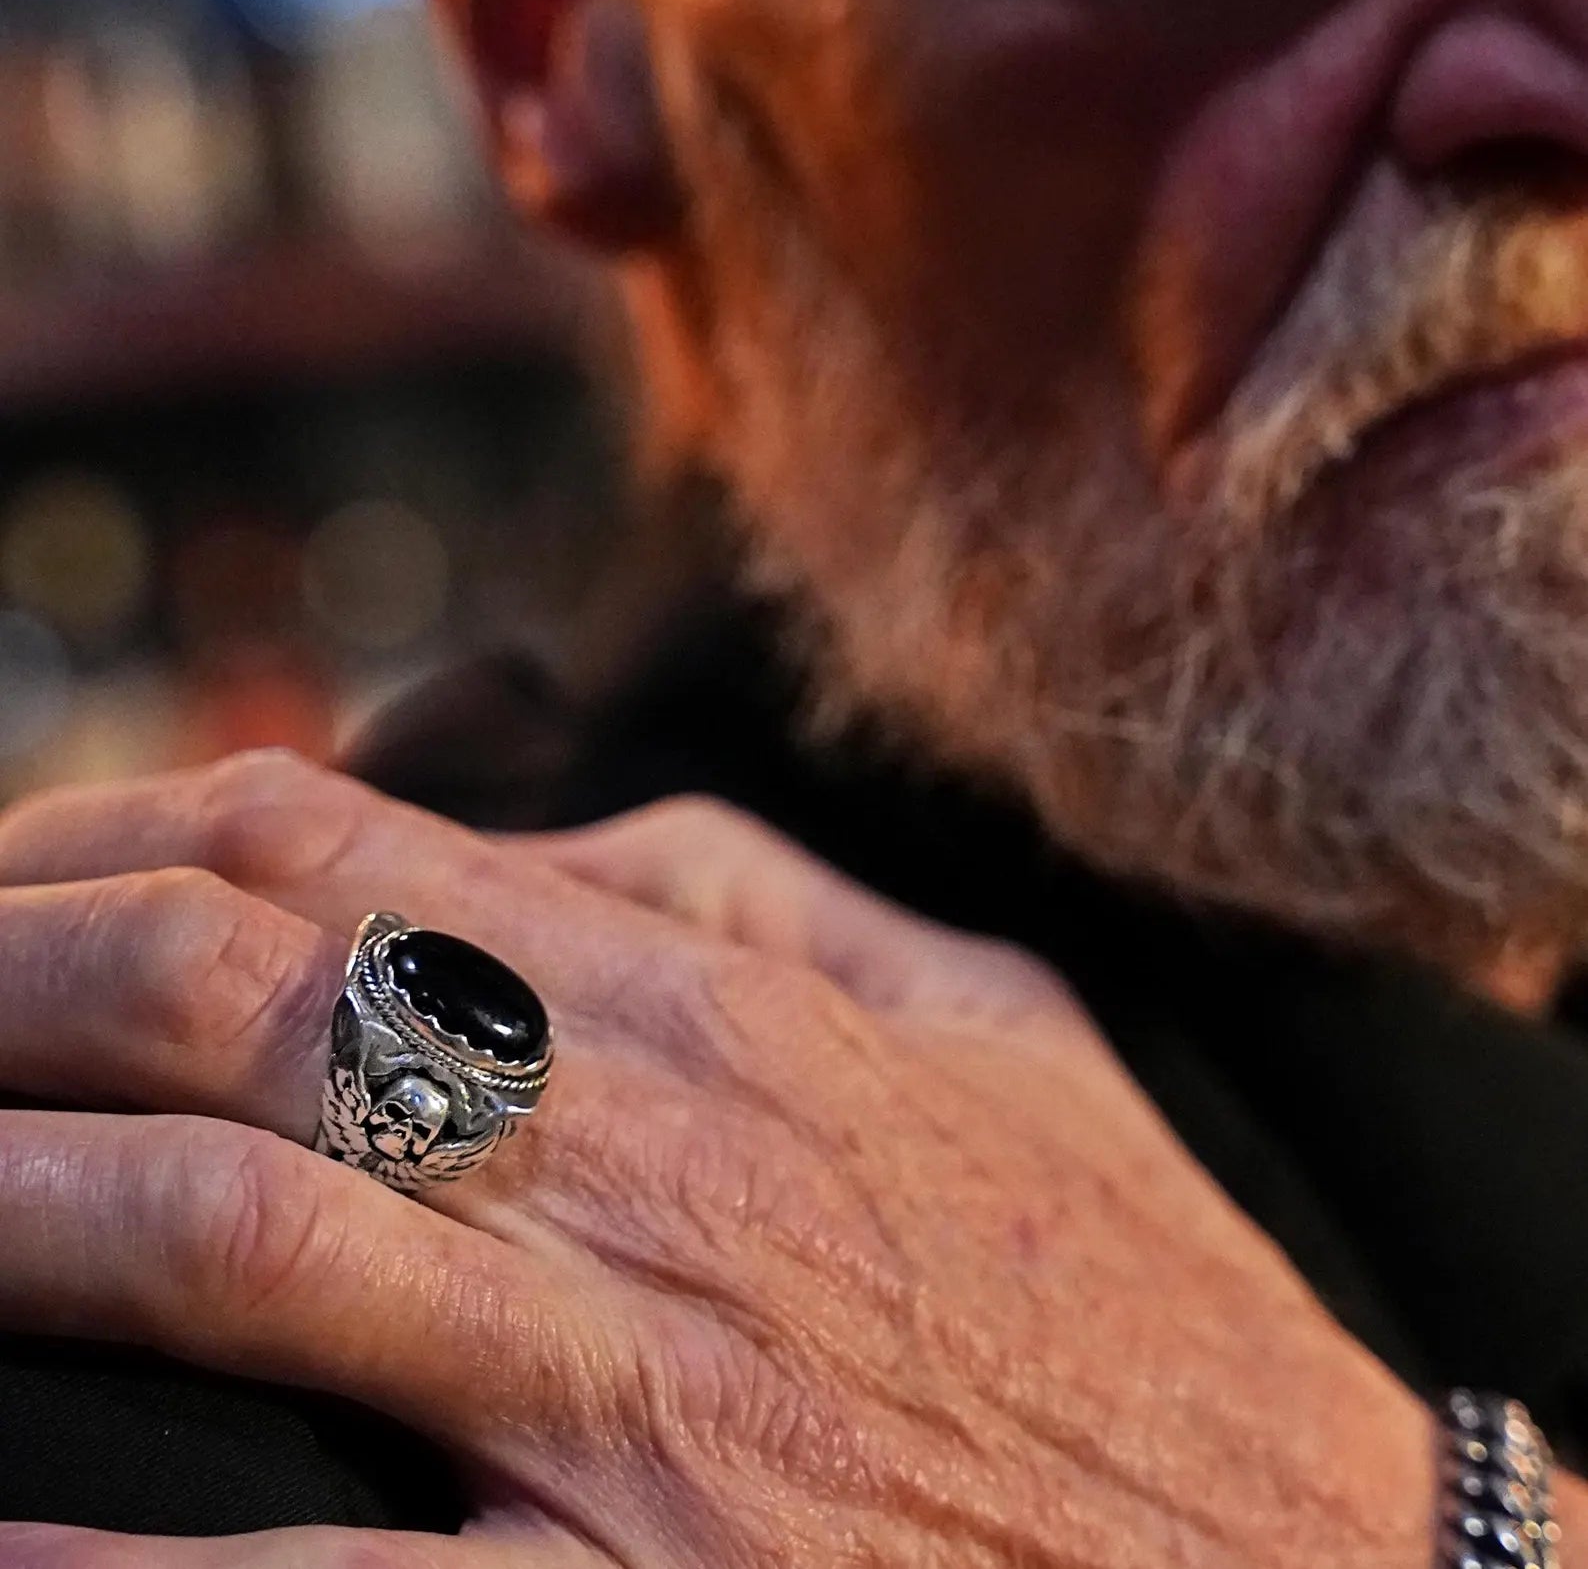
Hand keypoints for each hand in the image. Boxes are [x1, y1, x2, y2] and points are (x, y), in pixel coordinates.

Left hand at [0, 753, 1440, 1566]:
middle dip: (3, 971)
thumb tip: (579, 843)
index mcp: (715, 1011)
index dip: (120, 829)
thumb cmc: (1126, 1283)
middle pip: (235, 997)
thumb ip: (777, 902)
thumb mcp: (990, 1021)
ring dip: (8, 1197)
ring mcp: (635, 1391)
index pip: (336, 848)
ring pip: (229, 1232)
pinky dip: (99, 1561)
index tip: (4, 866)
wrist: (1315, 1564)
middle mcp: (648, 1163)